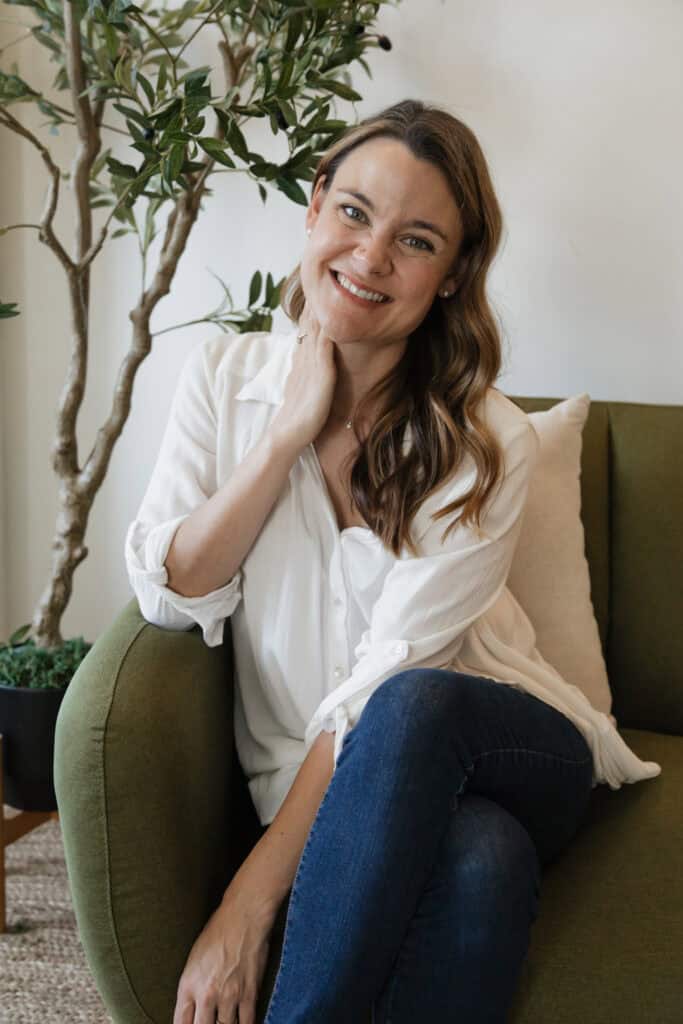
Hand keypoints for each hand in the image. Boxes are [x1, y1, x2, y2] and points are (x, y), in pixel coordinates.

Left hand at [172, 880, 278, 1023]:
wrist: (244, 916)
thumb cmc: (218, 931)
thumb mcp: (194, 959)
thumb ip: (192, 987)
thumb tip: (195, 1009)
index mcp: (188, 984)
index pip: (180, 1023)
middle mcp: (206, 993)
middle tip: (210, 1021)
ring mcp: (229, 995)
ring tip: (226, 1018)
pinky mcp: (249, 992)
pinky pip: (247, 1022)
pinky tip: (242, 1022)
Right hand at [271, 300, 337, 450]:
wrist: (288, 434)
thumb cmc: (299, 417)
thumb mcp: (302, 387)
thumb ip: (308, 372)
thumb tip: (317, 362)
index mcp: (301, 361)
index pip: (307, 329)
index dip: (312, 311)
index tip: (318, 291)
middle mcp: (304, 359)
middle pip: (310, 325)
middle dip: (317, 303)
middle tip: (322, 277)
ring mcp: (311, 367)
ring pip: (316, 332)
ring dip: (322, 312)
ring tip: (328, 289)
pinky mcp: (321, 378)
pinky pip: (324, 351)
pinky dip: (327, 334)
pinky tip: (333, 321)